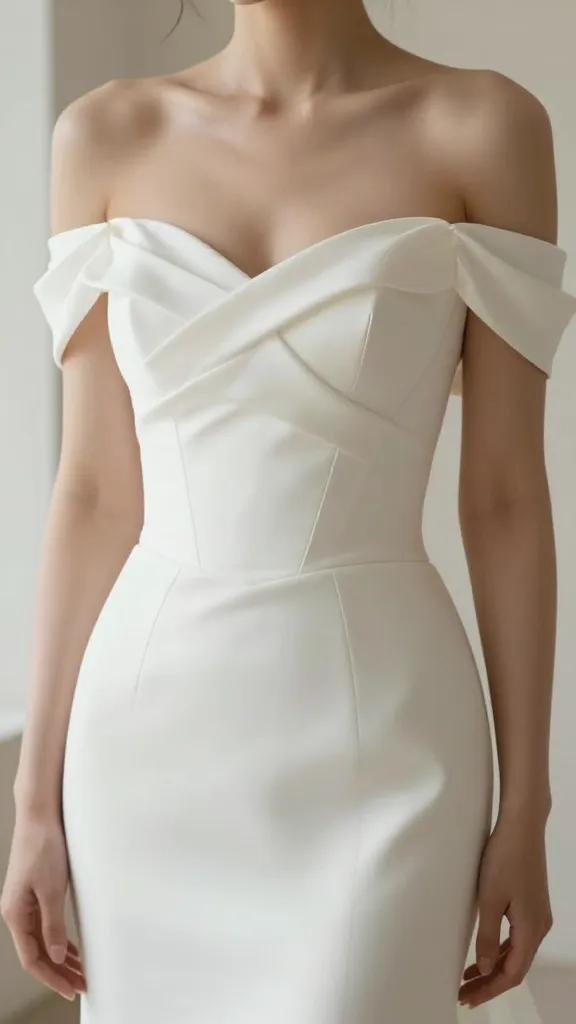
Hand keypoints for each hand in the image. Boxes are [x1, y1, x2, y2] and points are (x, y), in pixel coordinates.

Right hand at [1, 814, 86, 1000]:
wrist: (41, 815)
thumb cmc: (44, 848)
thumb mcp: (52, 890)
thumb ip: (53, 925)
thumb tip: (57, 957)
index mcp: (15, 914)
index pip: (32, 958)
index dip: (52, 977)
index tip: (72, 990)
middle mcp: (17, 911)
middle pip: (38, 952)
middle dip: (59, 972)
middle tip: (82, 986)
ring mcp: (26, 902)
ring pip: (43, 939)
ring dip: (62, 957)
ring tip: (82, 973)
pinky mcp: (36, 891)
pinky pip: (46, 924)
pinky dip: (60, 939)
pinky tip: (73, 948)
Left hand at [458, 812, 552, 1008]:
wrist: (522, 826)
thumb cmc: (503, 858)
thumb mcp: (490, 899)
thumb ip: (487, 936)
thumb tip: (486, 969)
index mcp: (531, 929)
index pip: (512, 974)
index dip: (490, 989)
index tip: (467, 997)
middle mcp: (539, 926)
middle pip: (516, 967)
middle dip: (491, 982)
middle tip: (464, 992)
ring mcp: (537, 914)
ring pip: (517, 952)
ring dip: (495, 966)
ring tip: (469, 975)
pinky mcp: (532, 903)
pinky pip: (518, 937)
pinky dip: (501, 949)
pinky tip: (485, 950)